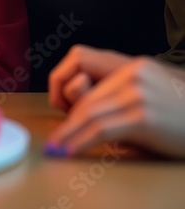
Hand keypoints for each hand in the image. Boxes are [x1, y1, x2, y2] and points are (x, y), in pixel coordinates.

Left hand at [47, 46, 184, 157]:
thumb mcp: (153, 94)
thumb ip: (122, 95)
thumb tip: (85, 111)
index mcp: (133, 64)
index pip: (81, 57)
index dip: (63, 80)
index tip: (59, 104)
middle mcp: (133, 72)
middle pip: (85, 91)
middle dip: (67, 117)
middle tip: (56, 138)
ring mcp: (138, 93)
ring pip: (89, 111)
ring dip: (69, 134)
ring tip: (58, 148)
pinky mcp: (144, 116)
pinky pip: (102, 128)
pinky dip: (80, 140)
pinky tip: (71, 150)